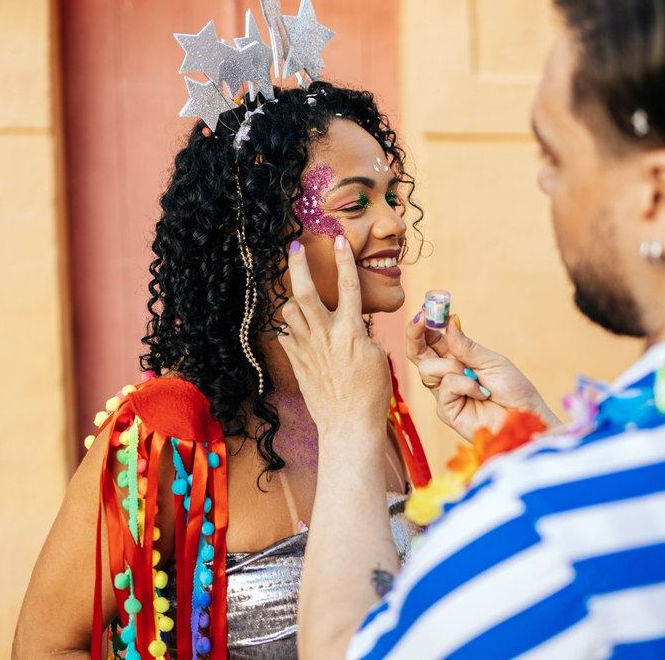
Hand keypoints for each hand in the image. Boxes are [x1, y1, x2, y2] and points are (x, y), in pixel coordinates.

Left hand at [279, 237, 391, 439]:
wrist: (349, 425)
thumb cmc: (371, 394)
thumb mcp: (377, 356)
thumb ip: (362, 333)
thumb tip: (351, 324)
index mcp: (350, 331)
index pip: (348, 285)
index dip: (344, 259)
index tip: (339, 239)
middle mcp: (325, 335)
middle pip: (305, 290)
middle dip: (298, 264)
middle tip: (294, 248)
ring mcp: (307, 349)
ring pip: (290, 311)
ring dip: (294, 300)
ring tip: (302, 299)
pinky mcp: (297, 363)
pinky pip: (286, 336)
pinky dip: (291, 329)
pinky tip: (299, 331)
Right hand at [406, 312, 561, 440]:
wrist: (524, 416)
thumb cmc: (513, 389)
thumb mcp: (491, 361)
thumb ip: (466, 346)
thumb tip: (450, 321)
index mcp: (456, 358)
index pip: (430, 341)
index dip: (422, 327)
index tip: (423, 311)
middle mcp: (447, 375)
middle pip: (417, 354)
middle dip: (415, 336)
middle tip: (420, 321)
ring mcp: (444, 393)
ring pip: (428, 368)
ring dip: (453, 366)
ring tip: (476, 376)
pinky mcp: (446, 410)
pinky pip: (446, 387)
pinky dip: (466, 385)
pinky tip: (481, 393)